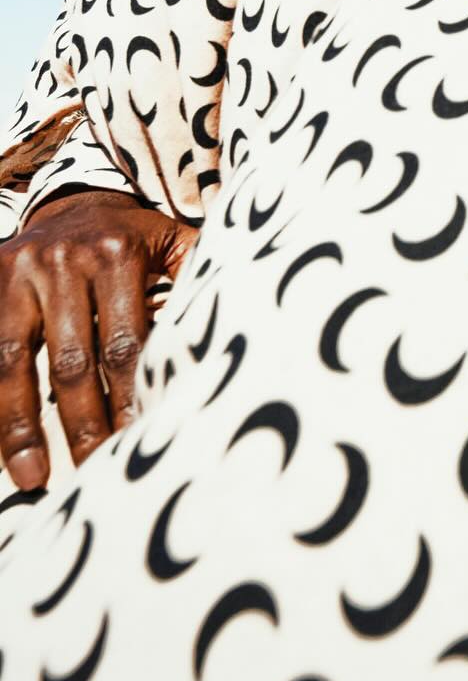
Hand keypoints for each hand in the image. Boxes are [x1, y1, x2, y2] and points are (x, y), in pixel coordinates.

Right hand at [0, 189, 197, 490]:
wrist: (73, 201)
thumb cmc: (133, 239)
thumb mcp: (171, 242)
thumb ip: (196, 278)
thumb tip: (231, 330)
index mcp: (117, 254)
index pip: (125, 341)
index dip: (130, 395)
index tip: (137, 440)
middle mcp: (64, 261)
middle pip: (72, 360)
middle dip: (83, 423)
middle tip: (93, 471)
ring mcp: (19, 273)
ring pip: (12, 362)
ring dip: (21, 426)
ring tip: (34, 479)